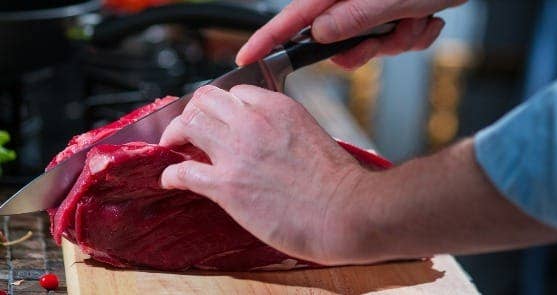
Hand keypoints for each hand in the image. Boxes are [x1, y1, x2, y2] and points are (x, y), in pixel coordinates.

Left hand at [158, 85, 369, 264]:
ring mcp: (237, 152)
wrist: (346, 211)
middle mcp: (253, 122)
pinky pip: (183, 171)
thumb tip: (268, 141)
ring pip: (188, 125)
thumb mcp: (313, 135)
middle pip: (205, 100)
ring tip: (175, 147)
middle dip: (193, 113)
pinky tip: (172, 180)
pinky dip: (172, 175)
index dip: (223, 108)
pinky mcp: (227, 185)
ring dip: (176, 135)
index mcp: (279, 107)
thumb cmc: (339, 182)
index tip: (220, 121)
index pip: (236, 92)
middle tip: (189, 129)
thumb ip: (285, 129)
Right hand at [236, 0, 464, 69]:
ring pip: (371, 44)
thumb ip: (352, 17)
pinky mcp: (392, 12)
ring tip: (417, 19)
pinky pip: (394, 40)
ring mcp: (372, 6)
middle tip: (386, 37)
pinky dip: (413, 36)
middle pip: (335, 40)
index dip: (266, 39)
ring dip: (398, 40)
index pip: (292, 17)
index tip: (246, 58)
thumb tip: (318, 35)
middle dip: (367, 48)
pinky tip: (427, 18)